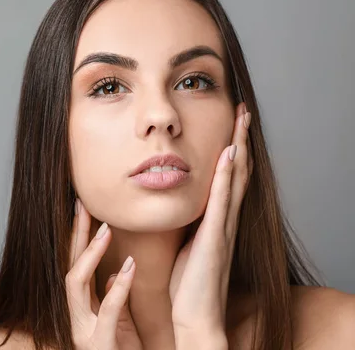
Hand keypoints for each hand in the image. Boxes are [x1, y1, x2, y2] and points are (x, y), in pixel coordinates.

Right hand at [66, 199, 142, 349]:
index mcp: (81, 310)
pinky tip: (127, 267)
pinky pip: (106, 311)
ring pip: (75, 283)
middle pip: (69, 266)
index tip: (84, 209)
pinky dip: (118, 288)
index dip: (78, 237)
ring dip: (90, 254)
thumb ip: (112, 301)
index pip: (75, 265)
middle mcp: (74, 317)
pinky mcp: (99, 344)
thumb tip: (111, 276)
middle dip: (75, 235)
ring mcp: (83, 331)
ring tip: (105, 230)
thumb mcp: (118, 327)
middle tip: (83, 205)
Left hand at [169, 102, 252, 346]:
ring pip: (235, 179)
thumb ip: (191, 225)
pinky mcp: (215, 237)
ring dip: (238, 147)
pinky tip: (229, 154)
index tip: (232, 124)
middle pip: (238, 171)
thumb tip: (182, 206)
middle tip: (243, 111)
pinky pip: (222, 200)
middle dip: (241, 139)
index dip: (233, 150)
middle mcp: (226, 220)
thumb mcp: (188, 245)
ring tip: (241, 120)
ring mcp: (224, 228)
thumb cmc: (190, 284)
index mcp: (218, 222)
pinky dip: (227, 176)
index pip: (230, 178)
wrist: (196, 315)